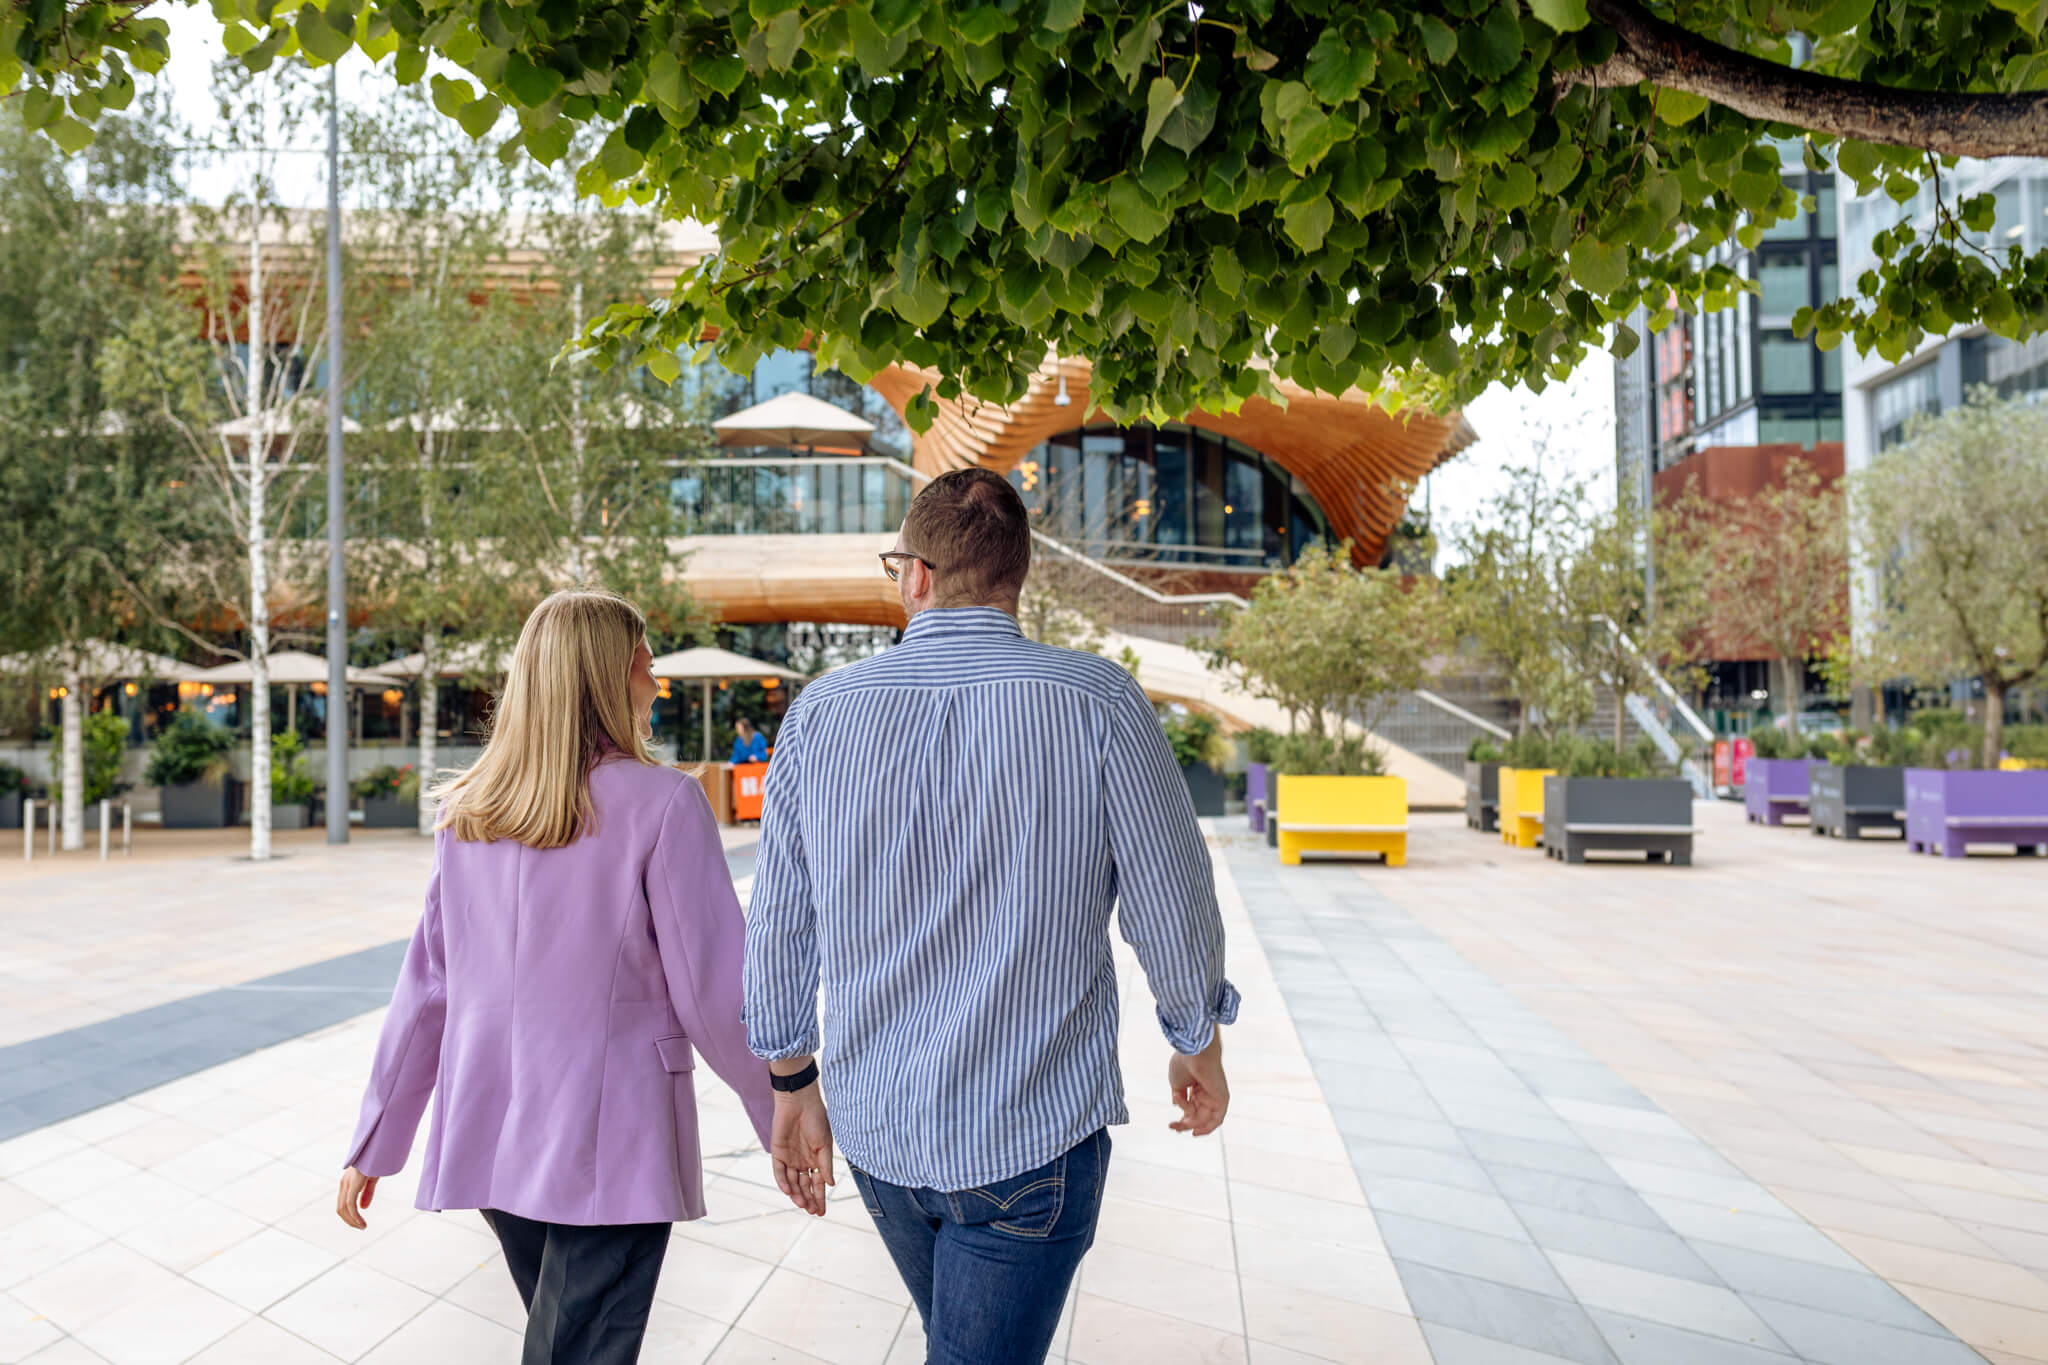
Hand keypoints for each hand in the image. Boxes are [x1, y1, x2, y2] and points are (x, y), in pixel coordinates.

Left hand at [336, 1167, 377, 1228]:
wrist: (377, 1148)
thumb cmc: (375, 1161)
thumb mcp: (372, 1179)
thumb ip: (367, 1193)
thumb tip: (363, 1208)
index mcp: (347, 1183)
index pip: (343, 1205)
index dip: (349, 1216)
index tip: (360, 1223)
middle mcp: (344, 1184)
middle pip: (340, 1209)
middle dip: (349, 1221)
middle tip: (361, 1227)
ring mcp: (347, 1184)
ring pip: (343, 1209)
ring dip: (352, 1221)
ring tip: (362, 1227)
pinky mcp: (353, 1184)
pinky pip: (350, 1205)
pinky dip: (355, 1216)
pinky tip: (362, 1222)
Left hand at [770, 1087, 834, 1215]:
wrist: (800, 1102)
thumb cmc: (816, 1120)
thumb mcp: (825, 1144)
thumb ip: (826, 1165)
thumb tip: (830, 1184)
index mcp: (816, 1160)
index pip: (817, 1184)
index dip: (819, 1198)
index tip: (821, 1212)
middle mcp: (802, 1162)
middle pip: (804, 1186)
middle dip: (808, 1200)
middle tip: (811, 1211)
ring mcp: (790, 1158)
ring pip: (792, 1182)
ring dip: (796, 1194)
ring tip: (801, 1204)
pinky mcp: (778, 1153)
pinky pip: (779, 1172)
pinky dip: (783, 1182)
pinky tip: (789, 1191)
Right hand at [1167, 1030, 1228, 1136]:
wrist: (1195, 1053)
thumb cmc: (1185, 1063)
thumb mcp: (1176, 1084)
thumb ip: (1178, 1097)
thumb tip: (1176, 1105)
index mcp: (1196, 1087)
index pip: (1191, 1108)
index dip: (1182, 1118)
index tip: (1171, 1125)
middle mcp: (1206, 1092)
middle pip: (1197, 1115)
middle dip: (1184, 1124)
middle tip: (1172, 1126)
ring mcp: (1215, 1096)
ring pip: (1203, 1118)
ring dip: (1190, 1124)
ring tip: (1179, 1123)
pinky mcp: (1222, 1098)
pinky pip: (1217, 1119)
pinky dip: (1207, 1127)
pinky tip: (1195, 1131)